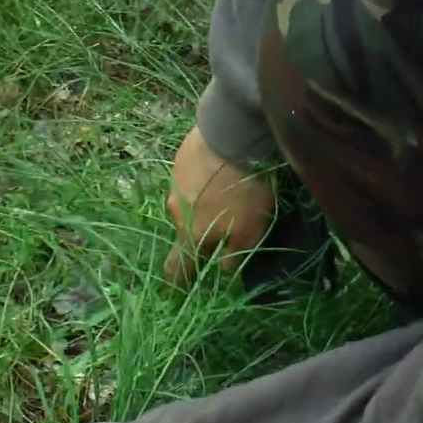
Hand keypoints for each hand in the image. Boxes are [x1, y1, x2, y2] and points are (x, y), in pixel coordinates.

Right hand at [164, 125, 274, 285]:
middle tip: (221, 221)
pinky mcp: (180, 160)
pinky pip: (189, 178)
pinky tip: (221, 170)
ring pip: (187, 202)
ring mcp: (173, 184)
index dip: (178, 280)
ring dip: (201, 202)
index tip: (178, 288)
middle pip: (184, 230)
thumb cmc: (243, 190)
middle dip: (198, 231)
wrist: (232, 135)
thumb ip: (235, 255)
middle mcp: (174, 212)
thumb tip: (225, 271)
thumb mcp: (249, 231)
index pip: (177, 266)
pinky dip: (202, 180)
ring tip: (225, 191)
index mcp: (190, 234)